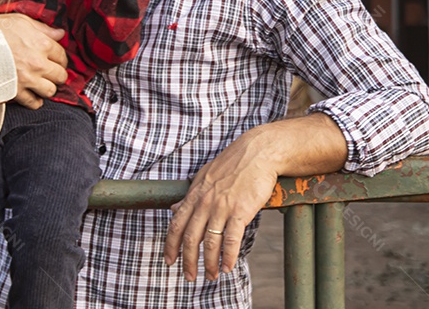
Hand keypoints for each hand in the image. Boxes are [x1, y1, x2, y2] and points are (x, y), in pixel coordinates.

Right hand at [0, 13, 67, 108]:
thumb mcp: (20, 21)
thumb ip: (43, 28)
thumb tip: (60, 33)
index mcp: (41, 44)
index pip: (62, 55)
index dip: (60, 58)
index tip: (56, 60)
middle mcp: (38, 63)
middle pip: (61, 75)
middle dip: (57, 74)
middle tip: (51, 73)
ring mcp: (27, 79)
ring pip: (50, 91)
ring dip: (48, 88)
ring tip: (42, 84)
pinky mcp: (15, 92)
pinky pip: (34, 103)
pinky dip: (35, 101)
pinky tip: (32, 95)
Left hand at [163, 114, 346, 280]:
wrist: (259, 152)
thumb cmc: (233, 164)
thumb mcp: (205, 176)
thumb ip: (190, 194)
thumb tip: (174, 207)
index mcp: (195, 193)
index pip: (176, 224)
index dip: (170, 245)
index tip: (169, 261)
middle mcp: (205, 202)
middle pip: (190, 238)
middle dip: (187, 261)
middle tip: (189, 276)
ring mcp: (222, 207)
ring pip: (210, 242)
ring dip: (209, 263)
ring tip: (211, 275)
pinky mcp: (241, 211)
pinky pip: (231, 240)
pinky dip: (229, 257)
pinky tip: (228, 267)